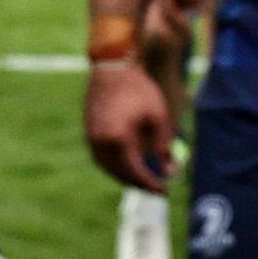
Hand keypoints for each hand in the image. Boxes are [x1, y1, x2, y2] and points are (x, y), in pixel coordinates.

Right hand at [83, 58, 176, 190]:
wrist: (113, 67)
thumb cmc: (139, 89)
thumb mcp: (158, 116)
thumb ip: (163, 146)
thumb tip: (169, 171)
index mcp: (119, 138)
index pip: (136, 172)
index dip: (151, 184)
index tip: (165, 191)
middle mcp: (101, 142)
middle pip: (120, 174)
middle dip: (139, 184)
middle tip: (156, 188)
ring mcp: (91, 138)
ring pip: (108, 168)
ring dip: (125, 177)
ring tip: (143, 179)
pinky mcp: (88, 132)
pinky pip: (101, 158)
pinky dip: (115, 166)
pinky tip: (128, 164)